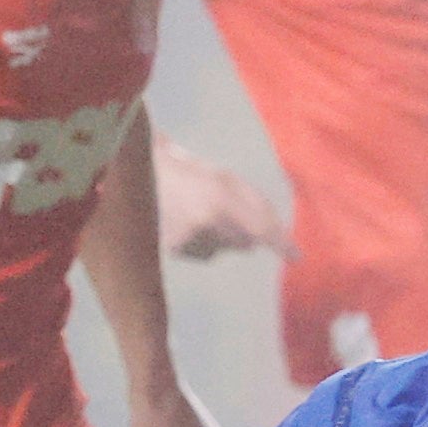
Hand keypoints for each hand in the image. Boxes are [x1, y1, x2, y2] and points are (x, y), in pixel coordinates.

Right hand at [152, 128, 286, 260]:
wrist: (132, 175)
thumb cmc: (183, 169)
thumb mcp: (221, 176)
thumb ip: (250, 201)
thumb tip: (272, 231)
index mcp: (221, 196)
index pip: (261, 227)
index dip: (280, 243)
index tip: (296, 257)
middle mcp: (208, 221)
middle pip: (244, 242)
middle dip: (243, 232)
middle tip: (221, 210)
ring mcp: (189, 238)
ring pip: (223, 249)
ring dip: (219, 237)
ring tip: (195, 212)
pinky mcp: (173, 249)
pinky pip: (203, 253)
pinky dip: (199, 243)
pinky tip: (183, 225)